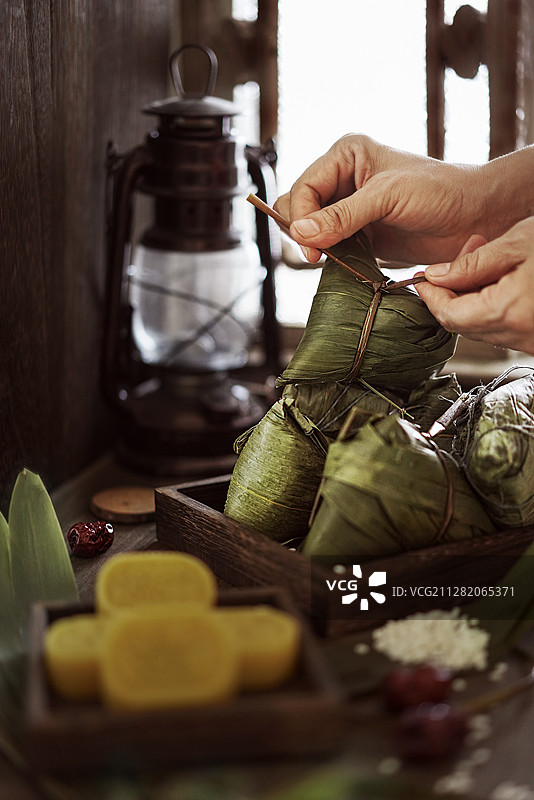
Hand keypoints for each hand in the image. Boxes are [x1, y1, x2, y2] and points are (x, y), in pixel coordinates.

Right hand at [274, 134, 486, 264]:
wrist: (473, 217)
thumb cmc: (440, 191)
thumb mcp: (387, 197)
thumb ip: (342, 216)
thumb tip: (301, 233)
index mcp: (346, 155)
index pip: (303, 187)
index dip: (301, 217)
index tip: (310, 244)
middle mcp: (342, 179)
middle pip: (298, 207)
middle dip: (302, 231)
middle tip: (317, 255)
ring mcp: (349, 208)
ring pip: (308, 229)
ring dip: (313, 245)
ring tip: (329, 257)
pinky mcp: (358, 234)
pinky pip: (328, 246)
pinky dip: (328, 256)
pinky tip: (340, 261)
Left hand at [415, 218, 533, 354]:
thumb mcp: (517, 243)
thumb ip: (472, 264)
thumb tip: (437, 277)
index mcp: (508, 313)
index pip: (449, 315)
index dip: (431, 297)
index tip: (421, 280)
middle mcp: (520, 336)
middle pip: (463, 324)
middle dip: (451, 294)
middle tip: (456, 262)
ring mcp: (531, 341)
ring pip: (484, 327)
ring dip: (474, 300)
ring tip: (485, 262)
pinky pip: (506, 328)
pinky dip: (495, 307)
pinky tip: (503, 279)